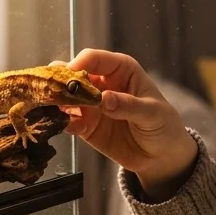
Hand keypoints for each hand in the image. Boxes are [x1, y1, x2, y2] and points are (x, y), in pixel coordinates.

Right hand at [61, 49, 197, 199]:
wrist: (162, 156)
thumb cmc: (163, 124)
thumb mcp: (152, 113)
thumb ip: (129, 105)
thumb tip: (105, 99)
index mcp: (121, 69)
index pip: (94, 59)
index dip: (79, 64)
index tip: (70, 76)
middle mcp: (101, 83)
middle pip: (72, 74)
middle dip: (59, 81)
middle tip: (52, 92)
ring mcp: (91, 104)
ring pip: (65, 96)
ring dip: (56, 102)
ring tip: (52, 109)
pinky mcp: (85, 125)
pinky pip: (68, 120)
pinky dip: (63, 122)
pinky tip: (67, 127)